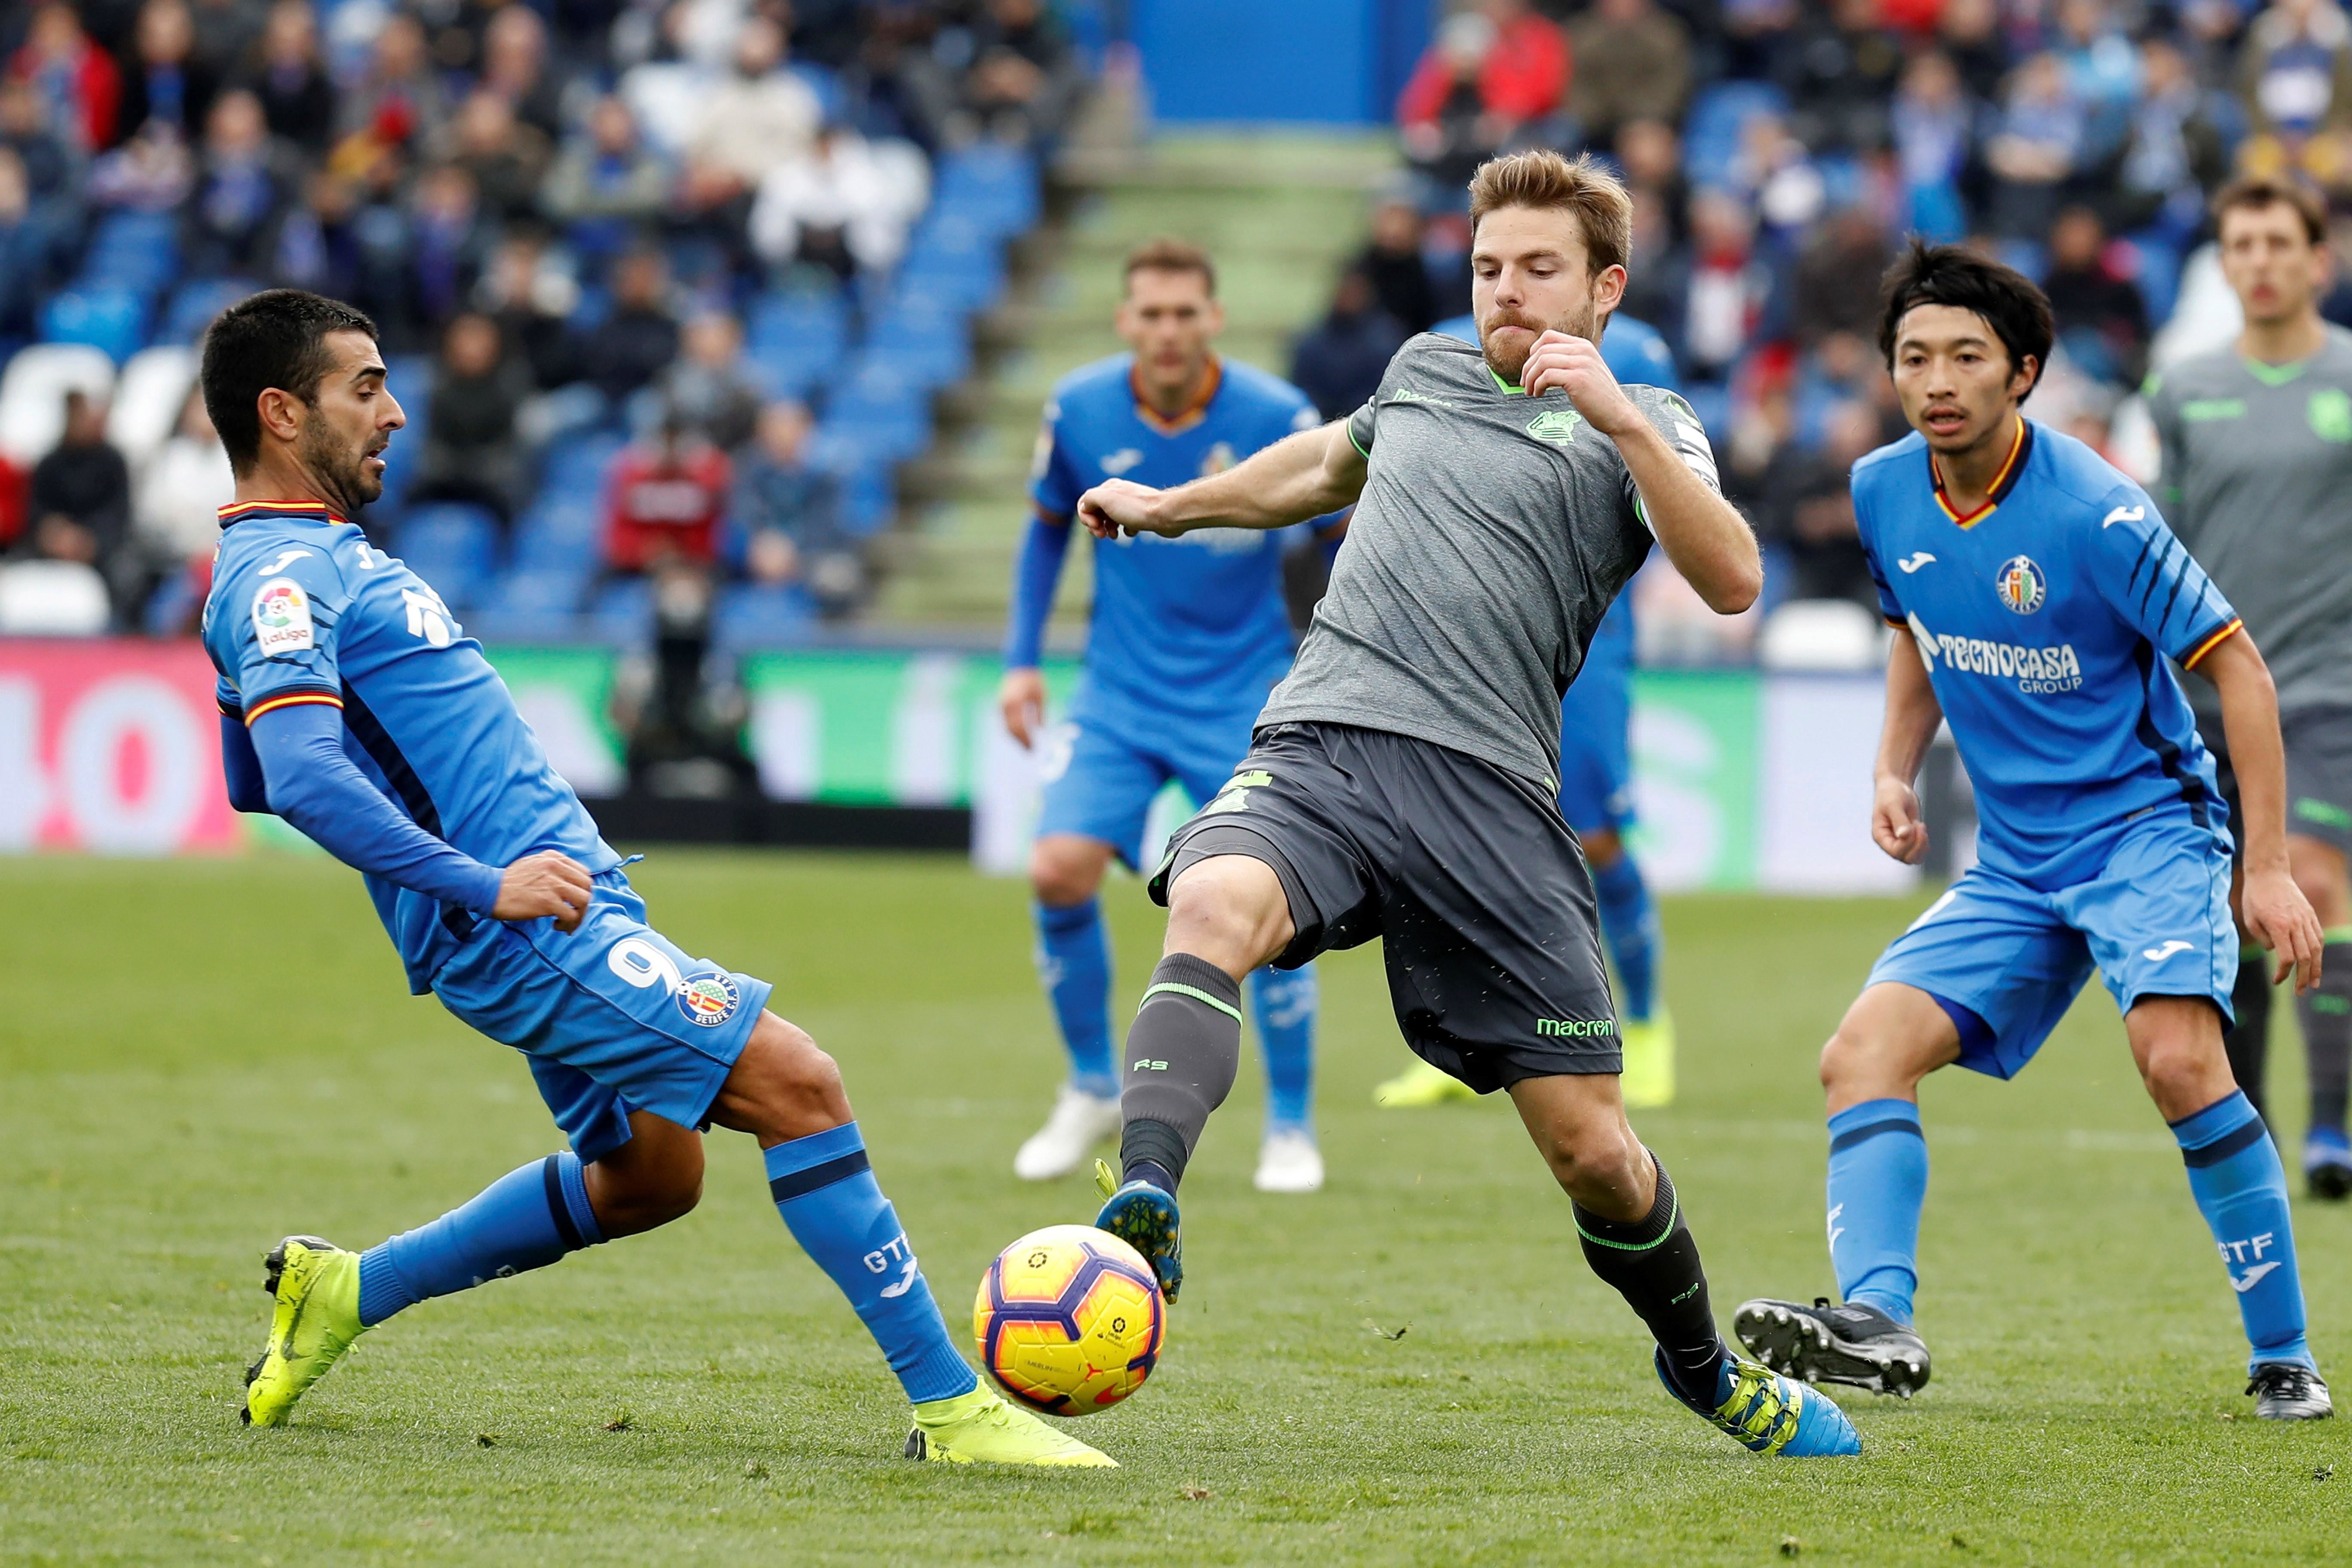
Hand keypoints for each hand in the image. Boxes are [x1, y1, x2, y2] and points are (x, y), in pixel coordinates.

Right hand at [494, 849, 594, 933]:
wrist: (488, 889)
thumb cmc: (508, 880)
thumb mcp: (533, 863)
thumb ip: (552, 868)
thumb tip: (568, 882)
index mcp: (554, 858)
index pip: (584, 873)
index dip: (582, 889)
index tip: (575, 900)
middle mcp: (556, 868)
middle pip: (587, 887)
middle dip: (583, 904)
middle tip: (573, 914)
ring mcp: (553, 884)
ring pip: (583, 901)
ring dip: (578, 915)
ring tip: (566, 922)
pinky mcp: (548, 901)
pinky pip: (571, 915)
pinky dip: (568, 923)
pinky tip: (556, 925)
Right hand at [1000, 667, 1045, 747]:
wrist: (1020, 667)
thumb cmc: (1034, 681)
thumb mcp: (1041, 697)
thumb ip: (1040, 714)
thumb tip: (1040, 731)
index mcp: (1018, 701)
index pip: (1021, 726)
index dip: (1027, 739)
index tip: (1034, 748)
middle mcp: (1007, 704)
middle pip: (1012, 729)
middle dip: (1021, 742)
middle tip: (1030, 752)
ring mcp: (1002, 705)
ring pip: (1007, 727)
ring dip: (1015, 739)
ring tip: (1025, 747)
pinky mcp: (1001, 705)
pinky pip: (1005, 722)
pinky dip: (1012, 731)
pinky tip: (1019, 738)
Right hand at [1077, 478, 1176, 539]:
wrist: (1165, 515)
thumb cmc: (1136, 509)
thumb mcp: (1105, 499)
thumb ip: (1088, 500)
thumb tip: (1085, 508)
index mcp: (1109, 488)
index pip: (1085, 502)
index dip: (1085, 517)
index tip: (1095, 527)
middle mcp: (1118, 494)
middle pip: (1096, 511)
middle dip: (1095, 525)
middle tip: (1102, 535)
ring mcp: (1130, 505)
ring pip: (1110, 519)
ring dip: (1108, 530)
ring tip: (1114, 536)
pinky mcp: (1140, 516)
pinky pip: (1126, 525)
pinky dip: (1125, 531)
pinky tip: (1132, 532)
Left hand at [1518, 330, 1642, 436]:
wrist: (1617, 414)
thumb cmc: (1598, 397)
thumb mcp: (1584, 371)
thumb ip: (1568, 362)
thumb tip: (1541, 362)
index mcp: (1583, 346)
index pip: (1548, 336)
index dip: (1533, 351)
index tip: (1530, 368)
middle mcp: (1582, 350)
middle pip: (1541, 349)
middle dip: (1528, 367)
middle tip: (1525, 383)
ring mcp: (1581, 363)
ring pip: (1541, 361)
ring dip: (1530, 378)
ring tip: (1530, 391)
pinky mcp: (1577, 379)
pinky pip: (1547, 376)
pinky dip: (1537, 386)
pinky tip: (1539, 395)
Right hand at [1872, 776, 1928, 864]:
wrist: (1896, 786)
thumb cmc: (1891, 793)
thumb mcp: (1894, 804)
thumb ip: (1899, 820)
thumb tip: (1904, 835)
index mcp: (1880, 836)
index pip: (1895, 851)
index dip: (1909, 842)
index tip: (1915, 824)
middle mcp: (1889, 842)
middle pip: (1905, 858)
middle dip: (1917, 845)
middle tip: (1920, 825)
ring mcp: (1899, 843)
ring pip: (1913, 858)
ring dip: (1922, 846)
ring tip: (1921, 826)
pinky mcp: (1909, 840)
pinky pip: (1919, 853)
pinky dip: (1924, 845)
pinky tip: (1922, 828)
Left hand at [2242, 864, 2324, 992]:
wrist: (2270, 873)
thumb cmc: (2255, 897)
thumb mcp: (2250, 919)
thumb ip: (2262, 938)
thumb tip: (2275, 951)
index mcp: (2278, 926)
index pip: (2286, 957)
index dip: (2283, 973)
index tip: (2277, 981)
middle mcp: (2295, 924)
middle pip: (2304, 957)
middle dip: (2303, 977)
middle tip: (2301, 992)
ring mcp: (2306, 919)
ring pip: (2316, 948)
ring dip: (2316, 968)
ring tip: (2314, 983)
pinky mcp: (2310, 915)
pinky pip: (2318, 937)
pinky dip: (2319, 952)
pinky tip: (2317, 963)